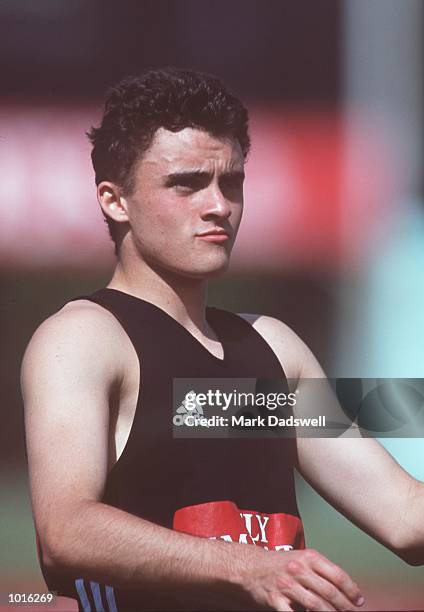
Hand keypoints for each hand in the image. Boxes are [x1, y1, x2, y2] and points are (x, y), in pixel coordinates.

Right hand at [239, 547, 364, 610]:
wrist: (251, 566)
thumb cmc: (282, 564)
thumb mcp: (302, 558)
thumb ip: (321, 570)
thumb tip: (345, 589)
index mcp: (309, 557)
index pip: (337, 575)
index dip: (352, 590)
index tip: (359, 601)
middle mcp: (299, 569)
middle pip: (330, 592)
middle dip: (346, 607)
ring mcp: (287, 585)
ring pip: (316, 606)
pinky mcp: (275, 599)